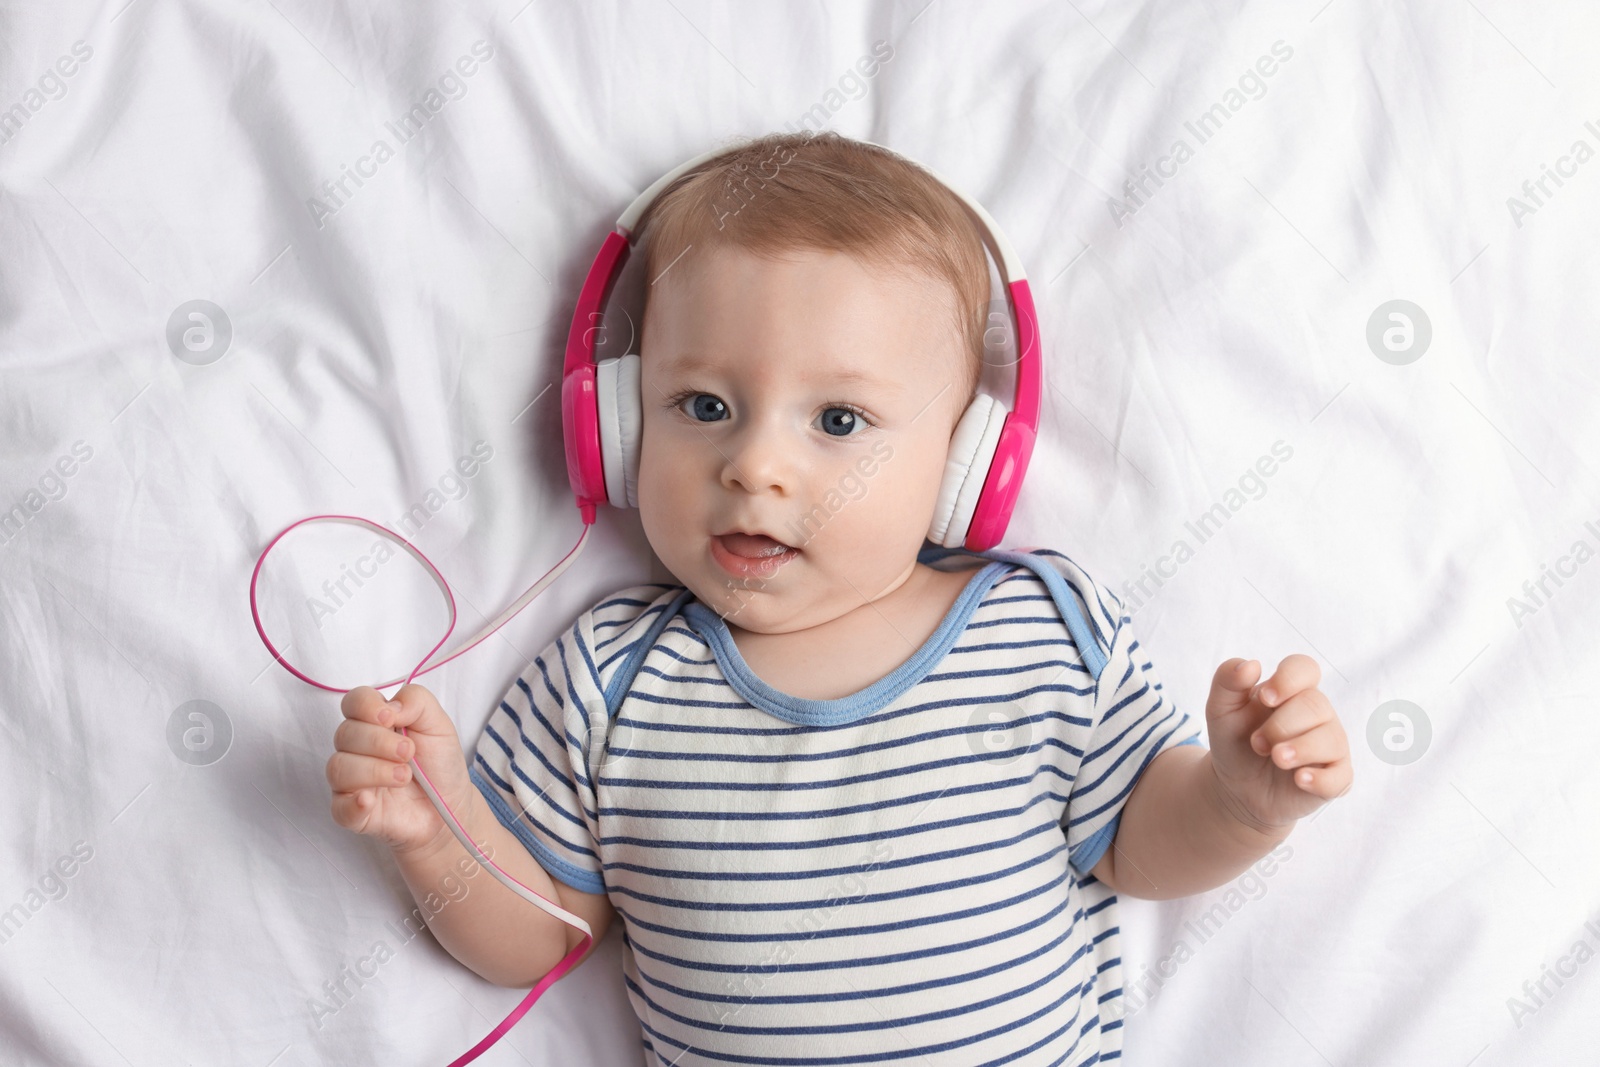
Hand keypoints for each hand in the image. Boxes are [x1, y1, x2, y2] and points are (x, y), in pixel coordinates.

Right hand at [327, 683, 474, 855]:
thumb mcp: (438, 723)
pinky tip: (371, 800)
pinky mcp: (353, 811)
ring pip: (338, 767)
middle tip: (409, 753)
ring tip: (404, 776)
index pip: (353, 702)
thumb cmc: (439, 762)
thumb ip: (416, 701)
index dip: (366, 707)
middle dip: (379, 742)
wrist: (451, 803)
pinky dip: (354, 804)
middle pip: (345, 734)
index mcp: (374, 722)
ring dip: (375, 770)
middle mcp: (357, 749)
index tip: (390, 719)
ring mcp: (351, 781)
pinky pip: (340, 807)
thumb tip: (390, 706)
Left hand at [1203, 655, 1352, 834]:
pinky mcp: (1336, 778)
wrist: (1236, 787)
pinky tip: (1300, 779)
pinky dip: (1320, 778)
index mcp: (1292, 691)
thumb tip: (1251, 665)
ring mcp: (1331, 745)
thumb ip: (1227, 681)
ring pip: (1331, 739)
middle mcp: (1318, 714)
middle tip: (1257, 743)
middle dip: (1281, 725)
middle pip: (1315, 705)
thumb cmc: (1235, 741)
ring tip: (1275, 759)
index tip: (1265, 698)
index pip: (1305, 668)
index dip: (1289, 679)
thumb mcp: (1220, 710)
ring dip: (1299, 749)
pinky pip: (1340, 776)